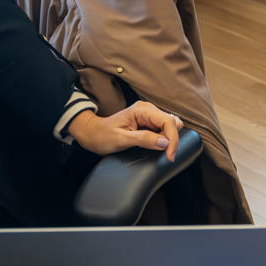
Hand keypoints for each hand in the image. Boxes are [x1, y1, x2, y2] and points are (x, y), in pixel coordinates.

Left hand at [68, 102, 183, 160]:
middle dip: (171, 140)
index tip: (170, 155)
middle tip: (163, 154)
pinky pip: (164, 129)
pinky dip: (164, 139)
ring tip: (155, 148)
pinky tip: (155, 145)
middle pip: (172, 123)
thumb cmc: (103, 135)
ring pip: (170, 126)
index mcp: (142, 110)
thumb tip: (165, 142)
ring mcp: (149, 115)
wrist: (93, 133)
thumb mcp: (122, 140)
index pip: (168, 121)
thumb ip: (144, 139)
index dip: (173, 139)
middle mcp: (148, 109)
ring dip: (168, 139)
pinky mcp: (149, 122)